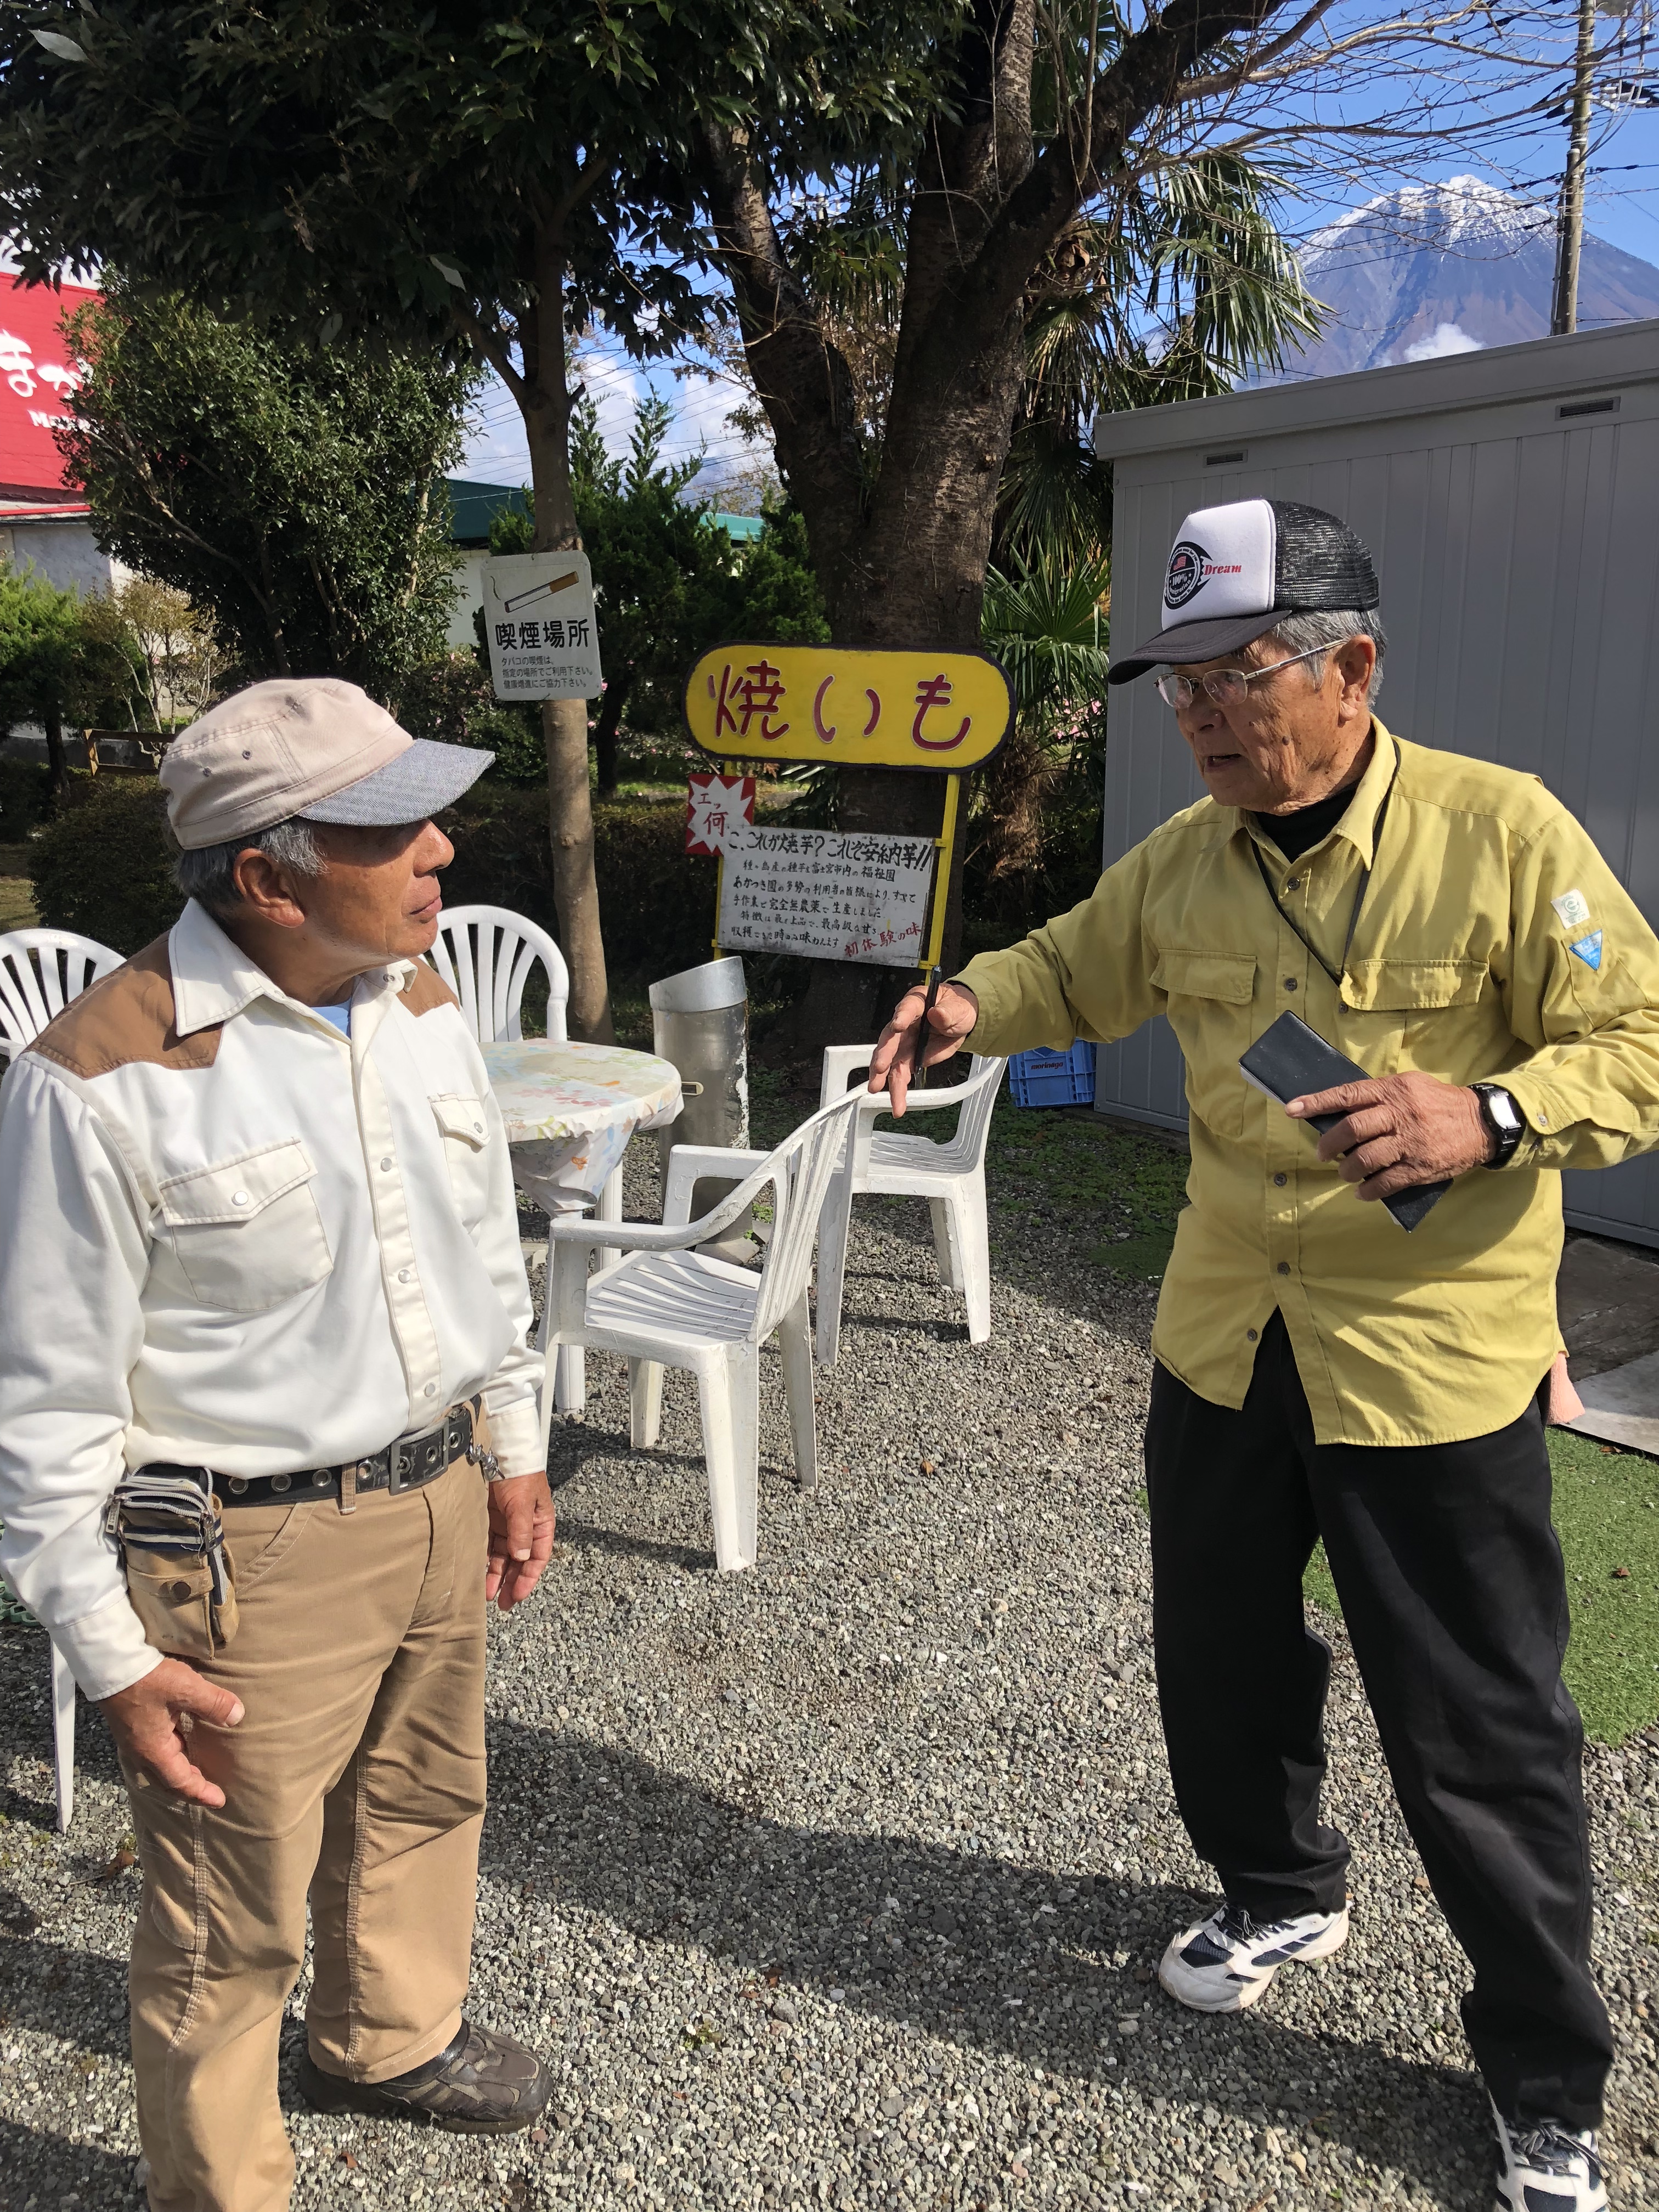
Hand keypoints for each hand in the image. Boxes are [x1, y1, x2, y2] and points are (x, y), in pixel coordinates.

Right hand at [100, 1658, 243, 1808]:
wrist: (109, 1663)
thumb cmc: (147, 1679)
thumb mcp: (185, 1688)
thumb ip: (213, 1704)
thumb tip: (237, 1717)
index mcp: (153, 1751)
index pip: (180, 1782)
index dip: (200, 1793)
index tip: (219, 1801)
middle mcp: (141, 1750)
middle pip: (168, 1778)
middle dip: (190, 1786)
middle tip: (211, 1791)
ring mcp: (134, 1739)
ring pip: (161, 1763)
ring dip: (181, 1769)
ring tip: (200, 1768)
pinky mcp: (132, 1725)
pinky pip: (156, 1748)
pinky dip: (173, 1753)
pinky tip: (182, 1741)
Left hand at [486, 1470, 555, 1609]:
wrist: (499, 1451)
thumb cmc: (518, 1475)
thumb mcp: (521, 1503)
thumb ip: (521, 1531)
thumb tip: (522, 1558)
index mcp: (541, 1524)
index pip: (537, 1557)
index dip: (528, 1578)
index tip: (517, 1596)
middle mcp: (524, 1529)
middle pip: (519, 1562)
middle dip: (511, 1583)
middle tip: (501, 1604)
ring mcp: (506, 1526)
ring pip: (502, 1557)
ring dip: (495, 1575)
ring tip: (485, 1594)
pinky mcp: (489, 1522)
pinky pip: (487, 1546)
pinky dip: (484, 1561)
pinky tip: (477, 1573)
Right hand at [866, 981, 978, 1116]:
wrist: (959, 1022)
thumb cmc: (956, 1009)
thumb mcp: (958, 1008)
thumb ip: (947, 1012)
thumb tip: (937, 1014)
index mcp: (916, 1004)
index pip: (906, 1009)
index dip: (901, 1017)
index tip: (897, 1026)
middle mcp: (903, 1023)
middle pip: (890, 1038)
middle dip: (884, 1054)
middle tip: (880, 1067)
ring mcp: (903, 1043)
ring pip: (889, 1061)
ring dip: (883, 1076)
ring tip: (876, 1090)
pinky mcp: (907, 1059)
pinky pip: (899, 1075)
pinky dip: (897, 1090)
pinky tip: (897, 1104)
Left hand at [1286, 1073, 1493, 1199]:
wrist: (1482, 1123)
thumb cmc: (1438, 1103)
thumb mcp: (1410, 1086)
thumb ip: (1379, 1094)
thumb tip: (1341, 1108)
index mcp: (1394, 1090)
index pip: (1348, 1095)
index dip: (1317, 1102)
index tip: (1292, 1109)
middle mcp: (1399, 1115)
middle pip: (1352, 1129)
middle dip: (1329, 1144)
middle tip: (1322, 1153)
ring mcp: (1410, 1143)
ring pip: (1365, 1159)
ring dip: (1347, 1169)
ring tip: (1344, 1172)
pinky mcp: (1420, 1168)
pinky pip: (1386, 1183)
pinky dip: (1368, 1190)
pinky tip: (1362, 1191)